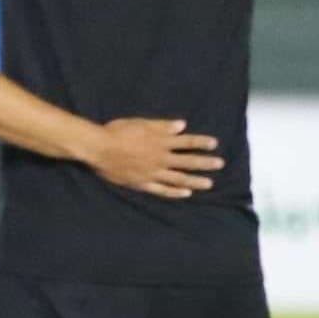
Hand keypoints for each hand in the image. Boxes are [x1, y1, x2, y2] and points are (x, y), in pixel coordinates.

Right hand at [87, 116, 223, 198]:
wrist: (98, 148)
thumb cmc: (117, 131)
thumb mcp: (141, 123)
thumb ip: (161, 126)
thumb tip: (182, 126)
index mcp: (160, 142)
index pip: (186, 142)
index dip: (201, 143)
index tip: (214, 144)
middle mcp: (160, 159)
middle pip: (186, 162)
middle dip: (204, 163)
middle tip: (219, 165)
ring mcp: (152, 173)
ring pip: (178, 178)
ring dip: (195, 181)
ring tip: (209, 184)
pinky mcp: (143, 183)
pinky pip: (162, 190)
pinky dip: (175, 192)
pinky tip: (185, 193)